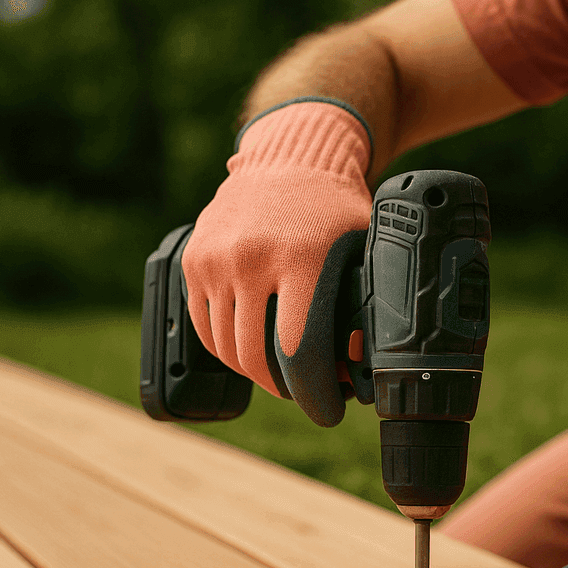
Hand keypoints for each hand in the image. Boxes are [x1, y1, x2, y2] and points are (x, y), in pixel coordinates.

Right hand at [181, 98, 372, 425]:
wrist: (290, 158)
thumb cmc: (336, 210)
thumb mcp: (363, 249)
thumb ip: (366, 300)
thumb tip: (373, 362)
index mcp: (301, 259)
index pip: (298, 350)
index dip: (313, 392)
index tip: (328, 409)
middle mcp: (252, 258)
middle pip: (257, 356)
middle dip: (283, 388)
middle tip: (304, 395)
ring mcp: (217, 259)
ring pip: (227, 346)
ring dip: (252, 371)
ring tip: (279, 375)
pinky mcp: (194, 260)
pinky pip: (203, 324)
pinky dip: (224, 348)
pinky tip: (248, 352)